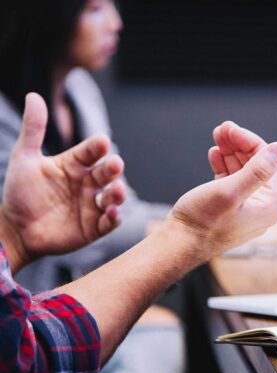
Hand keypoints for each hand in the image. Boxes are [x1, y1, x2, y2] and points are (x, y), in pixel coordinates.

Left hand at [1, 93, 125, 269]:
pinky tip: (112, 213)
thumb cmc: (20, 193)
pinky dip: (114, 218)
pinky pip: (109, 222)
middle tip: (115, 164)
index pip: (91, 152)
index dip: (97, 147)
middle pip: (107, 173)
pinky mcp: (94, 227)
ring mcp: (92, 205)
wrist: (14, 229)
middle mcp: (87, 183)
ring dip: (118, 193)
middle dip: (113, 168)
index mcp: (75, 165)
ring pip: (113, 196)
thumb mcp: (24, 159)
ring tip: (116, 191)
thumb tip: (33, 96)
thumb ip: (33, 129)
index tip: (102, 142)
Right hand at [167, 122, 276, 257]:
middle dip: (239, 145)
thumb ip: (257, 170)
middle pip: (257, 165)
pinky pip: (232, 181)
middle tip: (222, 128)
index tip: (230, 128)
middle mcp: (261, 208)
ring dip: (230, 152)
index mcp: (269, 206)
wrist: (178, 245)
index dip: (250, 142)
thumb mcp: (230, 191)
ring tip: (217, 136)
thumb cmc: (202, 222)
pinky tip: (215, 154)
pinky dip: (224, 165)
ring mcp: (246, 209)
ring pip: (243, 171)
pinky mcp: (229, 208)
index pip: (269, 163)